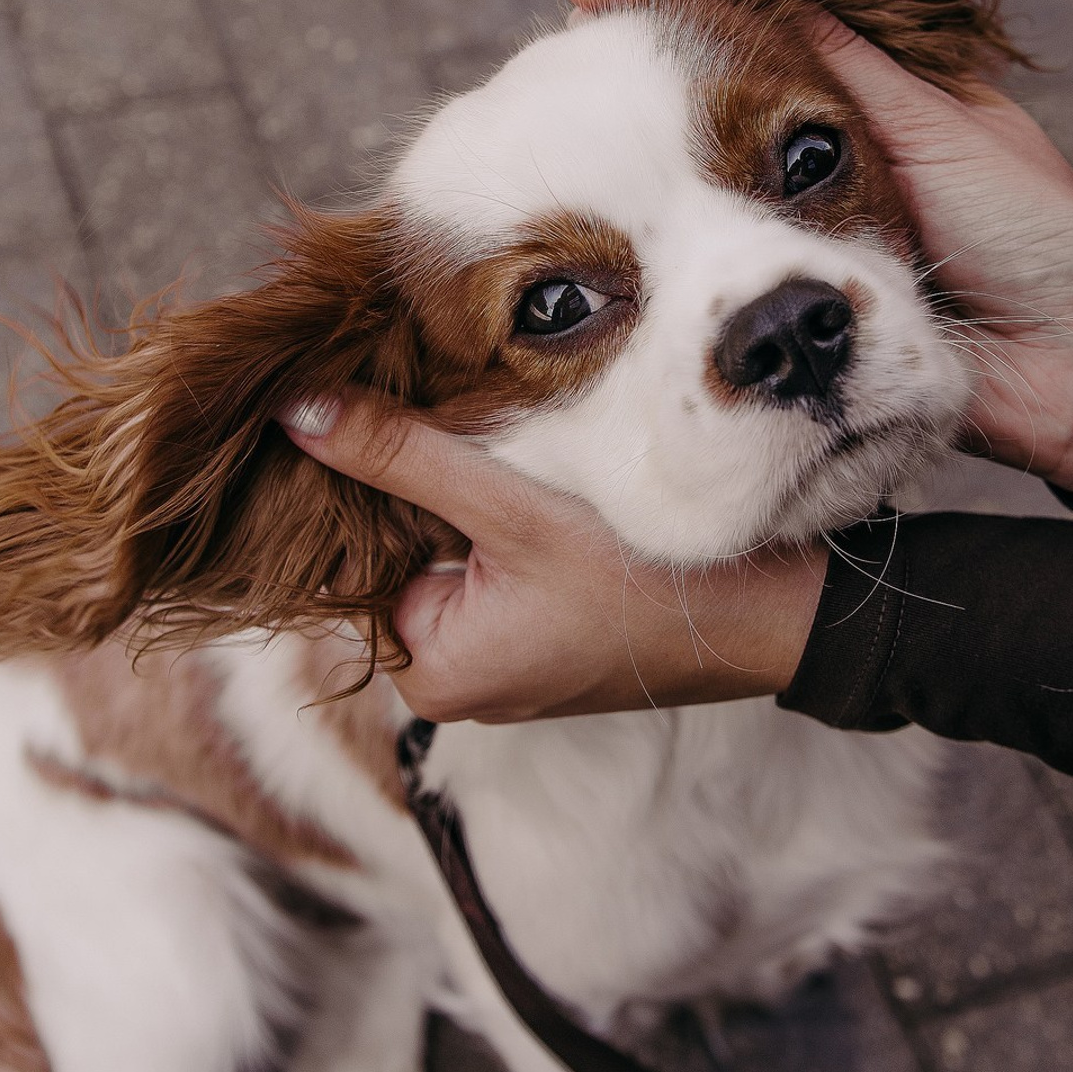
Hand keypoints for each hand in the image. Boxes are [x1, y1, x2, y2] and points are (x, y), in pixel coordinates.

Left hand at [280, 391, 825, 722]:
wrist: (779, 615)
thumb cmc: (649, 581)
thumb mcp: (509, 510)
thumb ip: (401, 456)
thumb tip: (293, 409)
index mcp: (433, 674)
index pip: (347, 566)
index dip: (339, 486)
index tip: (326, 408)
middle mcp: (461, 679)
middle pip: (399, 557)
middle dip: (401, 483)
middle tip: (390, 391)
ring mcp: (510, 655)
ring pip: (451, 552)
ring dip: (453, 490)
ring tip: (448, 407)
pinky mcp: (550, 629)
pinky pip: (496, 562)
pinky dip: (496, 511)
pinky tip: (506, 449)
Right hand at [560, 0, 1072, 501]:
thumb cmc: (1033, 231)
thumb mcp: (942, 128)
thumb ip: (854, 74)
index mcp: (867, 108)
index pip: (766, 28)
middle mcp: (818, 166)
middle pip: (716, 98)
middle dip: (644, 45)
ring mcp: (800, 238)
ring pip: (703, 177)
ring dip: (638, 132)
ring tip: (565, 69)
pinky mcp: (796, 312)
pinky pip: (722, 265)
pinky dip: (665, 235)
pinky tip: (603, 194)